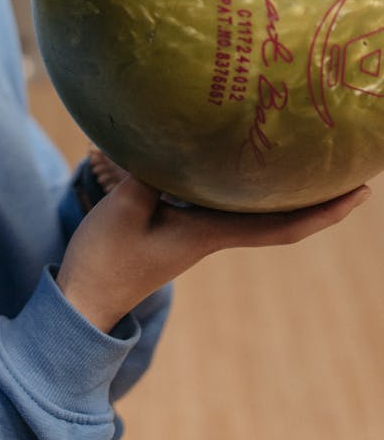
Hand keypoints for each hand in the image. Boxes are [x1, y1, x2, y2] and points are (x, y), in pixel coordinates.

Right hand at [57, 173, 370, 333]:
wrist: (83, 300)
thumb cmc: (105, 261)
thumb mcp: (125, 210)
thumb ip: (150, 173)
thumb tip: (171, 139)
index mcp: (208, 235)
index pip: (282, 227)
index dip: (323, 211)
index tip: (361, 193)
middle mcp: (211, 234)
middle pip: (278, 216)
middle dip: (313, 194)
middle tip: (346, 165)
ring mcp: (194, 231)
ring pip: (248, 207)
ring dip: (276, 186)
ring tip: (297, 154)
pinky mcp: (174, 225)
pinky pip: (215, 198)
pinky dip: (234, 182)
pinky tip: (226, 160)